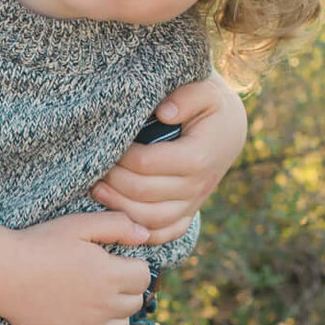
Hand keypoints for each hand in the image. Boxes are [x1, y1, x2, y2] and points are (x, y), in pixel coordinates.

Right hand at [0, 213, 151, 324]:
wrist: (3, 273)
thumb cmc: (40, 244)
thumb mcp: (79, 224)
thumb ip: (117, 225)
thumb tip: (146, 234)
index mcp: (112, 274)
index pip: (145, 275)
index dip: (132, 266)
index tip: (114, 261)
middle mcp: (106, 305)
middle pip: (135, 302)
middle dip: (125, 289)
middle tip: (100, 279)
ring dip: (116, 316)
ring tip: (95, 302)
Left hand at [90, 73, 248, 241]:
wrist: (229, 130)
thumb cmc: (210, 107)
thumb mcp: (205, 91)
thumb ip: (187, 97)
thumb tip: (164, 112)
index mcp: (198, 156)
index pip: (147, 163)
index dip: (121, 157)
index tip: (106, 145)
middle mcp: (197, 185)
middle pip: (143, 192)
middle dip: (113, 181)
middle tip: (94, 168)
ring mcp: (193, 203)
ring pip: (150, 219)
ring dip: (119, 207)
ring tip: (96, 190)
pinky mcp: (189, 213)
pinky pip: (164, 233)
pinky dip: (139, 232)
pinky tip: (118, 217)